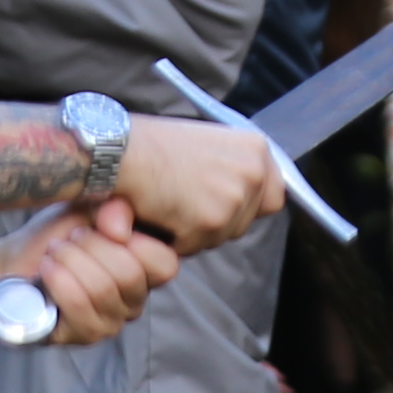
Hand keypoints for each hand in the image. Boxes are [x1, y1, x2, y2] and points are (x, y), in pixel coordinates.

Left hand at [0, 196, 175, 345]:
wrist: (14, 261)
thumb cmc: (56, 235)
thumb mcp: (86, 209)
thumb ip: (111, 208)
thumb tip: (118, 230)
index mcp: (144, 266)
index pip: (165, 264)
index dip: (135, 241)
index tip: (101, 226)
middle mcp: (135, 297)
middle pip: (129, 274)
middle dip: (90, 247)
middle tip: (68, 240)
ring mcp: (113, 319)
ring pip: (102, 289)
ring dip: (69, 261)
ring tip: (53, 253)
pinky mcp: (87, 334)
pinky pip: (79, 307)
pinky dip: (58, 281)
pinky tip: (46, 270)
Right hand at [110, 110, 285, 251]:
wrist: (117, 150)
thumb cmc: (149, 145)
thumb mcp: (206, 145)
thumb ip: (232, 168)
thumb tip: (252, 194)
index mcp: (255, 149)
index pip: (275, 195)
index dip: (247, 205)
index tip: (223, 204)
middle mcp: (252, 171)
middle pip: (246, 223)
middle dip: (215, 221)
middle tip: (182, 200)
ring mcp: (234, 198)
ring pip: (218, 238)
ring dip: (193, 231)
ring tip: (168, 201)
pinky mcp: (211, 221)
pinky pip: (193, 247)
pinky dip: (172, 239)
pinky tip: (158, 211)